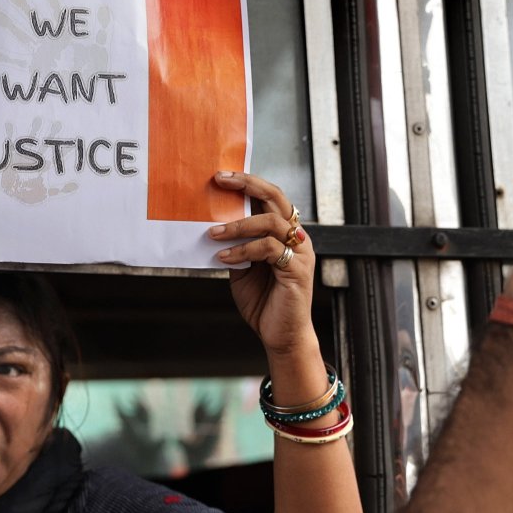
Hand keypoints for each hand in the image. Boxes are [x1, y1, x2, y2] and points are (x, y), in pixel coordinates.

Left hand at [208, 171, 317, 358]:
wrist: (281, 336)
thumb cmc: (264, 302)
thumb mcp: (242, 269)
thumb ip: (236, 246)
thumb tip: (211, 227)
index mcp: (285, 233)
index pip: (270, 197)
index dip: (248, 183)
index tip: (222, 176)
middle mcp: (297, 237)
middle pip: (276, 198)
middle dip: (248, 185)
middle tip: (221, 181)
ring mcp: (300, 252)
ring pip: (271, 222)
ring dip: (238, 225)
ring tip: (213, 233)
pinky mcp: (297, 269)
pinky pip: (269, 249)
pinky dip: (243, 250)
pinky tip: (224, 257)